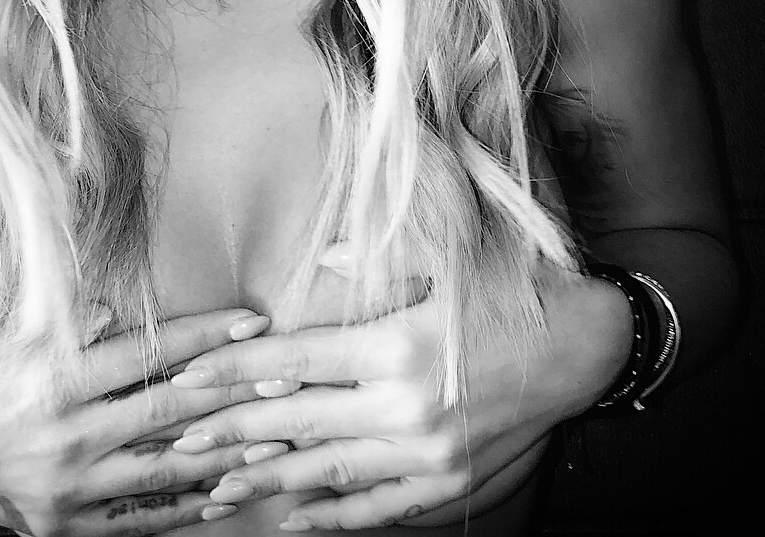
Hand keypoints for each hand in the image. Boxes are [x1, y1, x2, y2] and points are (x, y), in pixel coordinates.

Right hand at [0, 308, 271, 534]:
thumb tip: (110, 291)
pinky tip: (224, 497)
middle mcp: (63, 435)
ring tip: (276, 441)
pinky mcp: (60, 524)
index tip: (252, 320)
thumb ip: (53, 296)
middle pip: (169, 413)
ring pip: (162, 470)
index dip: (205, 336)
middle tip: (288, 378)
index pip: (148, 353)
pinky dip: (183, 509)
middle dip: (233, 395)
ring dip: (224, 455)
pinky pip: (136, 519)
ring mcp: (64, 486)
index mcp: (52, 376)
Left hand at [168, 255, 632, 530]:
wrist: (586, 347)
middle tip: (178, 440)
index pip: (293, 361)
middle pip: (296, 422)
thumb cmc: (512, 290)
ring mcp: (424, 455)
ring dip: (266, 481)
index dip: (233, 371)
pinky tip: (290, 519)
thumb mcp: (446, 255)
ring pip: (326, 472)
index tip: (188, 378)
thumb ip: (376, 254)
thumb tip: (319, 256)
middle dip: (231, 432)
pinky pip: (373, 507)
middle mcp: (404, 408)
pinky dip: (327, 516)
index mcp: (396, 346)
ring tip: (214, 489)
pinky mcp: (444, 483)